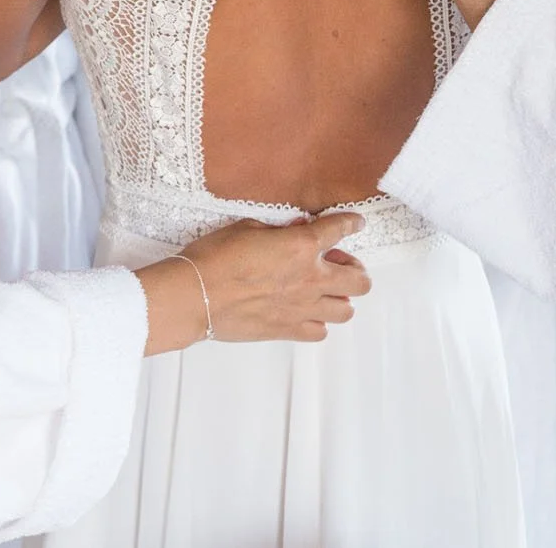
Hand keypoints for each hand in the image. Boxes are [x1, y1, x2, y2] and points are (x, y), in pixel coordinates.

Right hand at [135, 213, 371, 353]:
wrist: (195, 295)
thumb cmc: (215, 257)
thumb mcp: (246, 228)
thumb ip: (277, 230)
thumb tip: (293, 231)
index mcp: (301, 246)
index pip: (340, 229)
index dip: (352, 223)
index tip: (356, 223)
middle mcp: (310, 279)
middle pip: (360, 281)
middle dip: (355, 269)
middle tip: (337, 264)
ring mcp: (302, 309)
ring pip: (346, 310)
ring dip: (340, 298)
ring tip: (324, 291)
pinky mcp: (287, 330)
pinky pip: (320, 332)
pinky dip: (318, 323)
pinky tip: (305, 313)